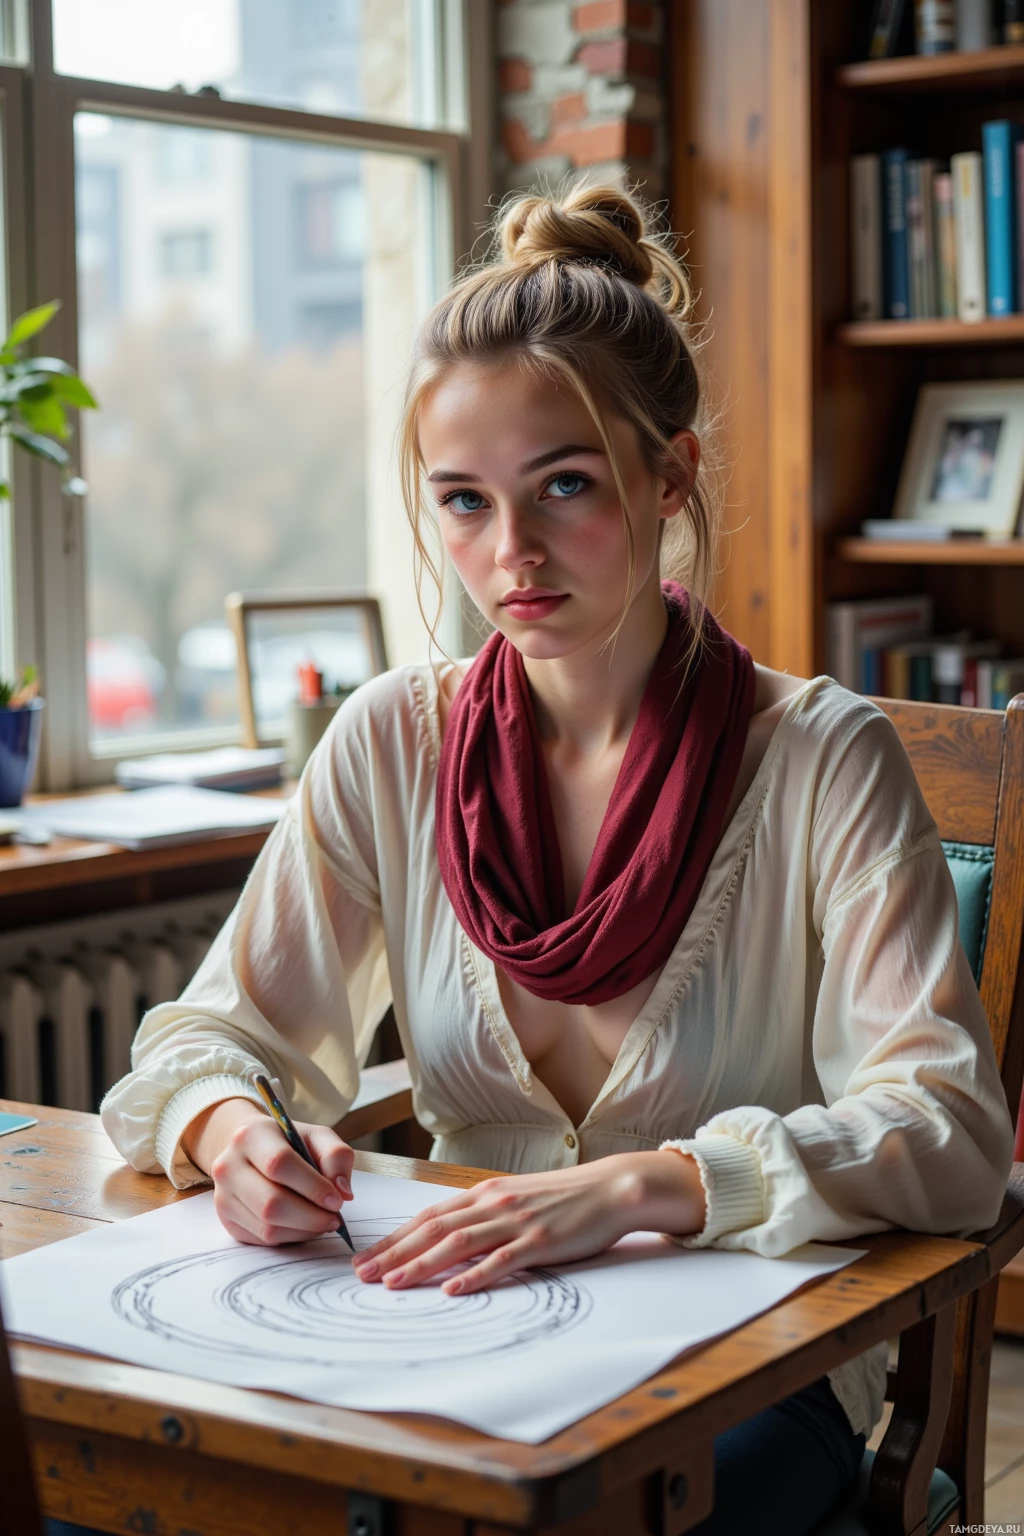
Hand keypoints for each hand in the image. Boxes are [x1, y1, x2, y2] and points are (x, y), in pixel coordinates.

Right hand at [182, 1097, 354, 1245]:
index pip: (279, 1164)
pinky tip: (304, 1225)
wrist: (250, 1151)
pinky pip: (263, 1239)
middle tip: (334, 1217)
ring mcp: (223, 1196)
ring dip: (304, 1230)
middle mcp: (228, 1166)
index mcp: (250, 1135)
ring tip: (323, 1220)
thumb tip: (342, 1192)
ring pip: (267, 1226)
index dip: (312, 1186)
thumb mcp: (316, 1136)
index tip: (337, 1200)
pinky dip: (291, 1237)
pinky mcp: (227, 1220)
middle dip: (310, 1216)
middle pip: (271, 1202)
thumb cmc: (289, 1143)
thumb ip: (336, 1156)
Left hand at [352, 1150, 704, 1295]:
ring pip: (458, 1244)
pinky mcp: (540, 1240)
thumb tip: (448, 1238)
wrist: (609, 1187)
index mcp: (484, 1193)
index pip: (428, 1216)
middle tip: (363, 1275)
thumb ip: (483, 1215)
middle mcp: (493, 1203)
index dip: (395, 1238)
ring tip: (394, 1284)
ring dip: (422, 1265)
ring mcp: (516, 1221)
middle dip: (395, 1253)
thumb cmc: (563, 1197)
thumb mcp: (515, 1198)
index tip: (367, 1258)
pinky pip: (501, 1260)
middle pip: (434, 1229)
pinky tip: (452, 1289)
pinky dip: (473, 1276)